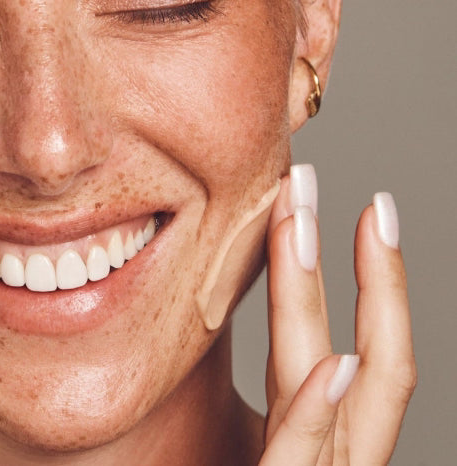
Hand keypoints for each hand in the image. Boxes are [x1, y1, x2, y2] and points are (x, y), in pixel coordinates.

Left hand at [258, 165, 414, 464]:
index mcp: (321, 437)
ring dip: (310, 300)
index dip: (378, 282)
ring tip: (300, 224)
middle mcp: (331, 458)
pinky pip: (298, 463)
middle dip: (358, 268)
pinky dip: (317, 417)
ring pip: (329, 393)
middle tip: (306, 178)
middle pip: (366, 361)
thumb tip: (236, 297)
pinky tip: (336, 366)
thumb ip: (269, 387)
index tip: (367, 208)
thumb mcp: (247, 439)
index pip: (366, 353)